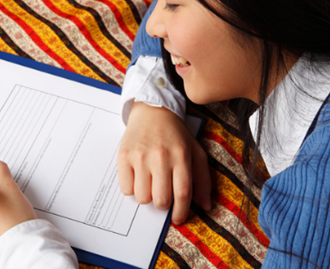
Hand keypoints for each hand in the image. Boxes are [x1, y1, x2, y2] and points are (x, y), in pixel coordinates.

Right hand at [117, 102, 210, 224]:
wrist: (152, 111)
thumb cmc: (176, 134)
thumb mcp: (195, 151)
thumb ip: (202, 179)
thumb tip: (205, 206)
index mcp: (181, 156)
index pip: (182, 193)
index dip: (181, 212)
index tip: (178, 218)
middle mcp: (160, 156)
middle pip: (161, 200)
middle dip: (163, 205)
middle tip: (163, 197)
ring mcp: (140, 156)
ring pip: (142, 197)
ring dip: (147, 197)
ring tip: (150, 184)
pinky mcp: (124, 156)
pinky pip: (126, 189)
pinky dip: (132, 189)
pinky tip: (138, 177)